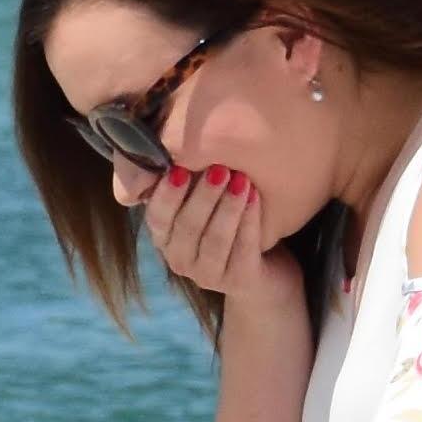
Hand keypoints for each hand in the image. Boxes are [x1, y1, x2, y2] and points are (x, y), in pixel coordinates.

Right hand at [145, 164, 292, 325]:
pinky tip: (257, 198)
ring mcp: (208, 275)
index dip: (166, 196)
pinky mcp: (239, 282)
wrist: (264, 271)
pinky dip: (249, 222)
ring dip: (228, 208)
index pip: (157, 217)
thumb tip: (174, 138)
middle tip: (220, 168)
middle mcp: (180, 259)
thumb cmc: (227, 224)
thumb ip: (187, 179)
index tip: (179, 169)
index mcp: (165, 237)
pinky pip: (243, 250)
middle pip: (187, 227)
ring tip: (242, 180)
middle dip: (203, 196)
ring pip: (215, 240)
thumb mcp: (203, 200)